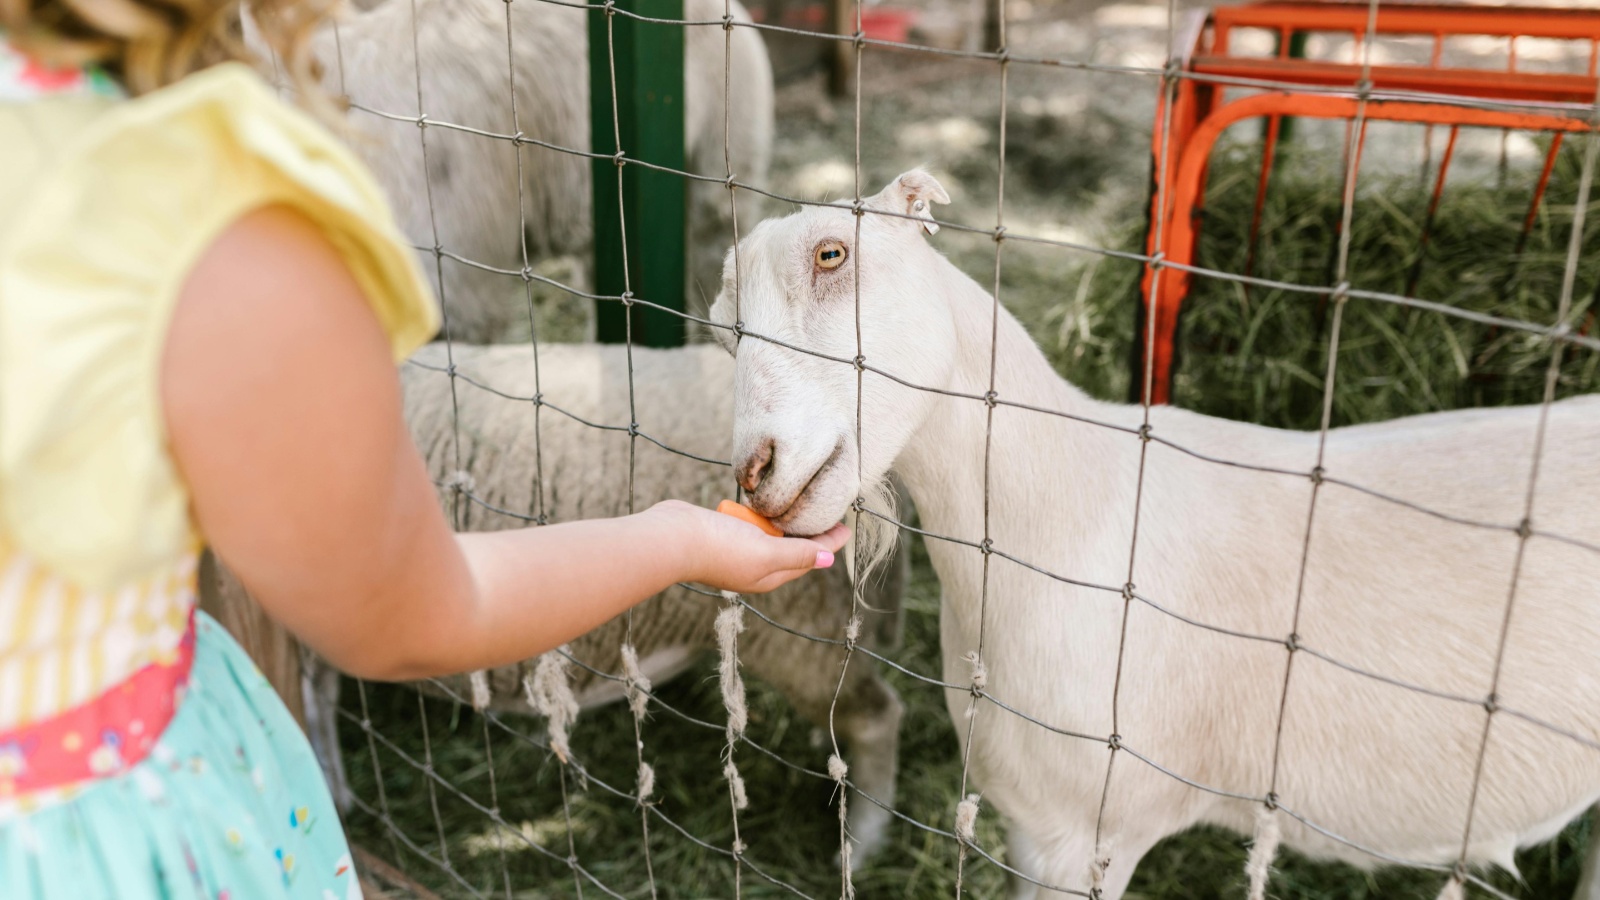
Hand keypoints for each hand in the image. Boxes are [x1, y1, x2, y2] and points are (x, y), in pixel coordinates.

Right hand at [646, 500, 850, 593]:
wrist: (671, 537)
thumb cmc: (719, 548)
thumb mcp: (766, 552)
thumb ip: (797, 554)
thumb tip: (828, 560)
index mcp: (770, 576)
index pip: (808, 558)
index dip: (828, 543)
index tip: (845, 525)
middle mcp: (756, 566)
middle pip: (792, 548)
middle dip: (810, 532)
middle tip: (829, 510)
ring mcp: (739, 550)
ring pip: (771, 535)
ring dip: (784, 522)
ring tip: (803, 504)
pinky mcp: (723, 533)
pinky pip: (750, 525)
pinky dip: (760, 516)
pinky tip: (766, 504)